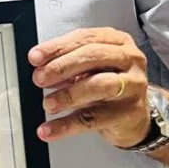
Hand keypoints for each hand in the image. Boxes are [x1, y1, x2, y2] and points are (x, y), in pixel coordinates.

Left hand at [28, 27, 150, 148]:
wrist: (134, 117)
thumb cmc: (110, 85)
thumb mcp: (90, 68)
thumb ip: (67, 62)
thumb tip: (39, 66)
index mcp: (117, 41)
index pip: (84, 38)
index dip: (57, 47)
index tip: (35, 57)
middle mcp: (129, 60)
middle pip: (92, 57)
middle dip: (61, 67)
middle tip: (40, 78)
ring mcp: (132, 86)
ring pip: (97, 86)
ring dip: (67, 95)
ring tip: (48, 104)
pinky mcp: (128, 113)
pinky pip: (93, 119)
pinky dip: (66, 125)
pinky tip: (49, 129)